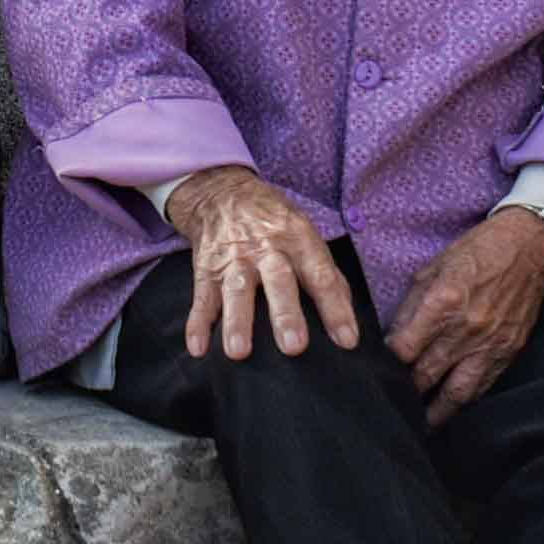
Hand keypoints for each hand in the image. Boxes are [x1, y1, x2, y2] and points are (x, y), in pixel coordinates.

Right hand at [162, 166, 355, 359]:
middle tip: (294, 347)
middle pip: (278, 282)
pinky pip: (202, 298)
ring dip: (238, 322)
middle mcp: (266, 248)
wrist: (220, 192)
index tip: (346, 340)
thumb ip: (325, 271)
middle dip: (285, 315)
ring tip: (238, 351)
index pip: (321, 275)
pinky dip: (197, 324)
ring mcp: (233, 260)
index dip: (335, 308)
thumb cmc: (272, 221)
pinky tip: (198, 348)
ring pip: (236, 291)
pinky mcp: (206, 269)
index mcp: (297, 239)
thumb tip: (346, 312)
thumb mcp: (304, 232)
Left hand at [387, 208, 543, 423]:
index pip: (405, 349)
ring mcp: (490, 345)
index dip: (388, 363)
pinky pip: (483, 386)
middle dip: (407, 391)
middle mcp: (466, 330)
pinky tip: (452, 407)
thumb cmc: (476, 253)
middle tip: (392, 402)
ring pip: (457, 392)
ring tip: (421, 423)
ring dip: (436, 411)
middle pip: (427, 375)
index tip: (378, 369)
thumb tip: (392, 339)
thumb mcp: (432, 269)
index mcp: (442, 304)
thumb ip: (411, 308)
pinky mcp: (508, 352)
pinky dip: (465, 400)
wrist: (528, 251)